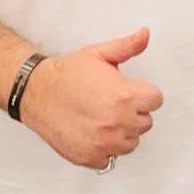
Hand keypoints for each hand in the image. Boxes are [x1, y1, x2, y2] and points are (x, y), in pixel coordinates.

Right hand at [20, 26, 162, 169]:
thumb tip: (145, 35)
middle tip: (116, 102)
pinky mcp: (90, 157)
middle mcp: (116, 123)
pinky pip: (111, 159)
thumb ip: (128, 46)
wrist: (37, 92)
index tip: (133, 91)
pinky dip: (106, 149)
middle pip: (145, 122)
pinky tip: (95, 132)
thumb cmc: (67, 74)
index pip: (156, 100)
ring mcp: (103, 143)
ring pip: (131, 143)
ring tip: (106, 116)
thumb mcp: (99, 53)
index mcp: (123, 96)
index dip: (145, 93)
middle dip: (135, 112)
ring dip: (123, 131)